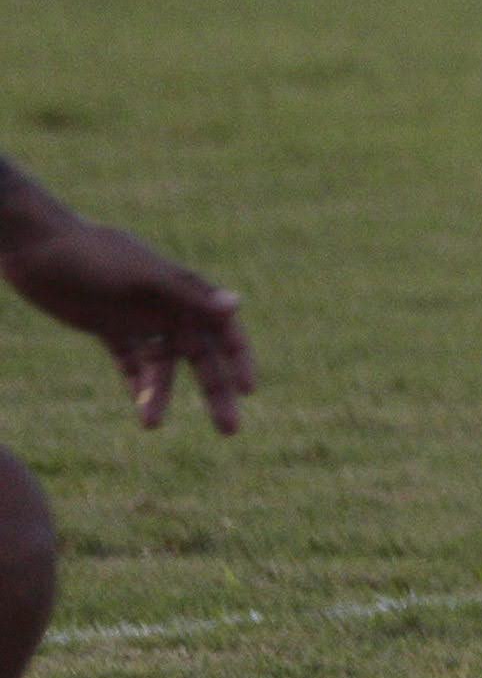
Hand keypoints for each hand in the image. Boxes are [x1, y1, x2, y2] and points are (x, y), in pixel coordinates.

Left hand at [1, 206, 253, 433]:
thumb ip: (189, 294)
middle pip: (201, 357)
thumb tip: (237, 305)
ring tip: (151, 425)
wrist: (38, 247)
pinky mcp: (108, 327)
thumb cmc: (94, 255)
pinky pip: (130, 361)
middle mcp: (168, 308)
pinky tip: (137, 403)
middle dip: (215, 392)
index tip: (247, 391)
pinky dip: (135, 381)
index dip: (240, 360)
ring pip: (161, 366)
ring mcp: (138, 319)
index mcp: (184, 293)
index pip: (225, 331)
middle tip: (229, 430)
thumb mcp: (143, 277)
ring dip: (161, 394)